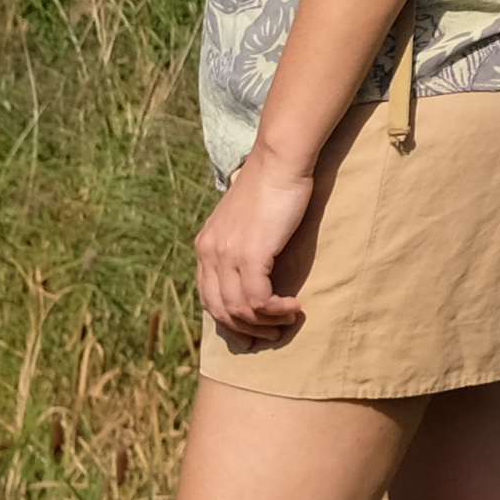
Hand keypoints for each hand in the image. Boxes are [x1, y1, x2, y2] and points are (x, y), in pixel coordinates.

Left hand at [196, 156, 321, 343]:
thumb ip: (243, 244)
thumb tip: (258, 271)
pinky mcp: (250, 256)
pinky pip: (258, 300)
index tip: (252, 333)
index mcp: (206, 245)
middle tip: (273, 337)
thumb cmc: (272, 185)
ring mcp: (227, 256)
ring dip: (266, 323)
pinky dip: (276, 311)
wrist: (280, 162)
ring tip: (288, 321)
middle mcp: (209, 253)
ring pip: (239, 310)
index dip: (230, 322)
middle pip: (220, 310)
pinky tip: (293, 307)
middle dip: (247, 330)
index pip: (209, 298)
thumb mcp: (248, 220)